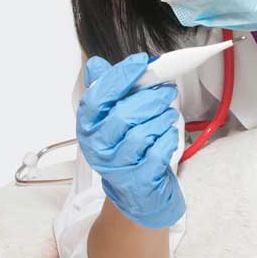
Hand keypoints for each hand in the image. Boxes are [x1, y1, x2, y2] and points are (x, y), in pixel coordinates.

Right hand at [76, 53, 183, 227]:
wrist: (135, 194)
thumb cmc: (125, 150)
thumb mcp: (110, 120)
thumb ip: (106, 91)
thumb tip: (97, 65)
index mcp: (87, 126)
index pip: (97, 97)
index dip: (120, 77)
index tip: (141, 63)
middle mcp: (98, 147)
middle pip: (123, 114)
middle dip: (150, 98)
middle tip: (167, 92)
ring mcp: (117, 166)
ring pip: (142, 133)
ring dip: (161, 119)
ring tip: (168, 116)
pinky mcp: (138, 180)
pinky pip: (157, 154)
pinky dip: (167, 140)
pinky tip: (169, 135)